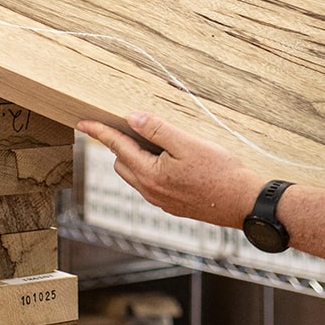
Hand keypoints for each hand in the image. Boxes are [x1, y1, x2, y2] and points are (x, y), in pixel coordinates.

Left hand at [77, 112, 263, 228]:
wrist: (242, 202)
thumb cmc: (220, 172)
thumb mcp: (188, 143)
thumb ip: (158, 130)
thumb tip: (134, 118)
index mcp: (150, 174)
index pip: (118, 147)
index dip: (99, 132)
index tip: (82, 123)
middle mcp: (151, 191)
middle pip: (122, 164)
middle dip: (120, 145)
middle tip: (131, 126)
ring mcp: (161, 201)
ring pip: (135, 175)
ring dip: (136, 158)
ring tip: (155, 141)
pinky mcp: (173, 205)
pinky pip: (150, 184)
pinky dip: (150, 169)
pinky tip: (171, 160)